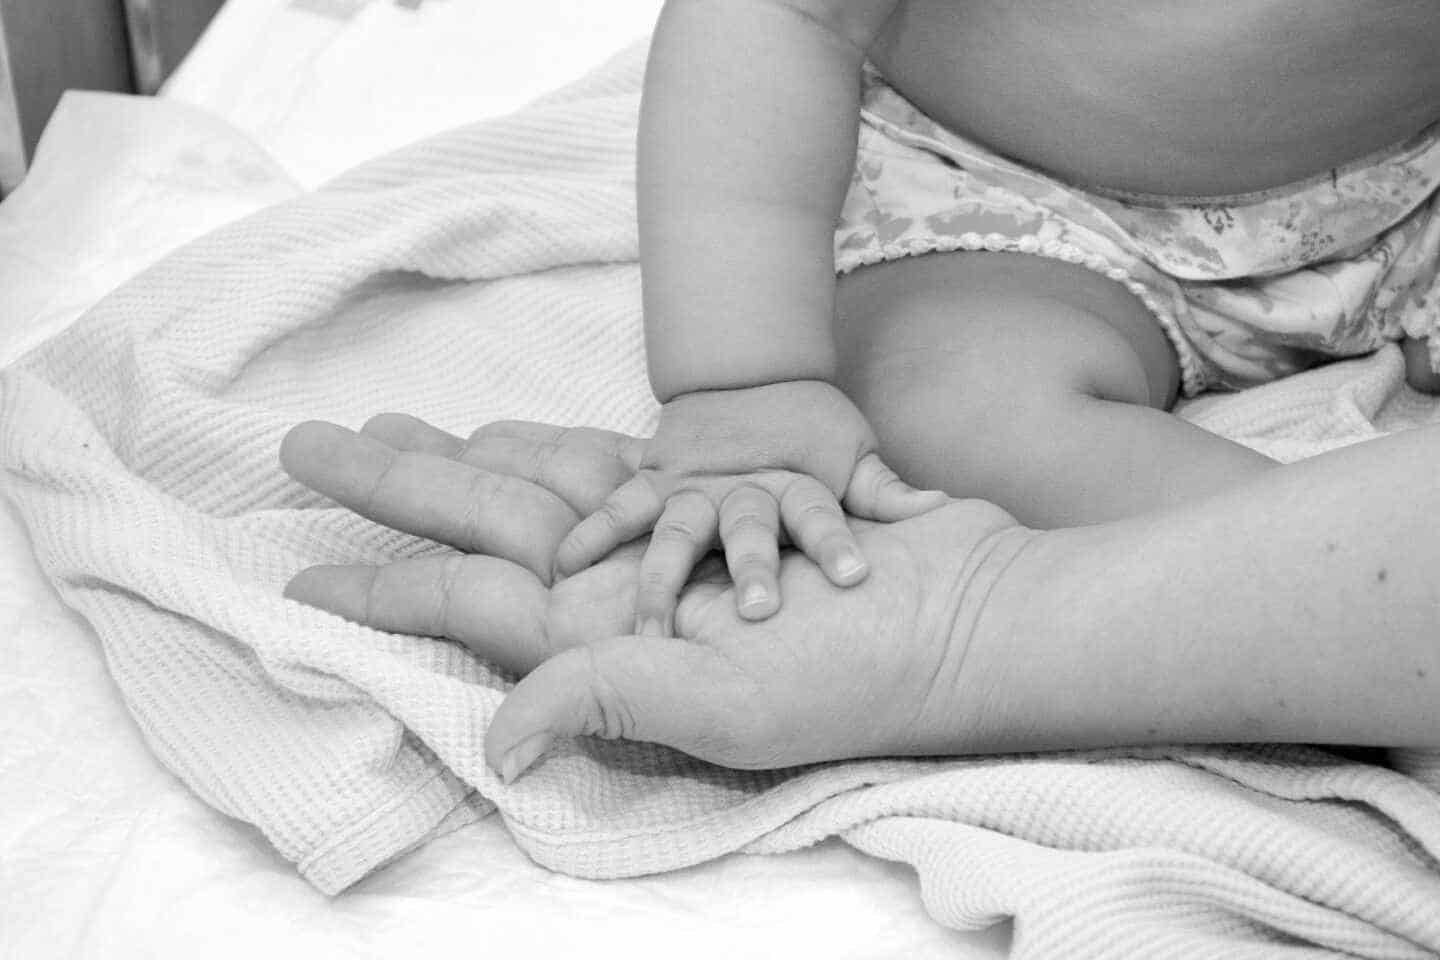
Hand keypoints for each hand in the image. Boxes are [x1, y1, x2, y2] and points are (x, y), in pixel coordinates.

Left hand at [278, 413, 1032, 781]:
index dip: (384, 589)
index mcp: (616, 641)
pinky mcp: (727, 507)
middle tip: (311, 447)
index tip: (300, 577)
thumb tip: (499, 745)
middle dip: (400, 486)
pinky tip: (523, 433)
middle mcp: (633, 595)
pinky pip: (632, 470)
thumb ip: (608, 698)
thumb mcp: (730, 701)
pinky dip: (574, 450)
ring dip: (476, 460)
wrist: (976, 617)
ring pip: (550, 487)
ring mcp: (679, 549)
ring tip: (409, 429)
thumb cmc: (861, 672)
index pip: (473, 607)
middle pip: (489, 523)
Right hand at [554, 380, 945, 636]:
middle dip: (750, 569)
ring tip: (651, 631)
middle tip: (758, 613)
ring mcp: (693, 484)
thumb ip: (886, 491)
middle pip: (746, 529)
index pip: (821, 514)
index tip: (857, 579)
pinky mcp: (654, 479)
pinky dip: (592, 534)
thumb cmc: (808, 423)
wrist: (748, 365)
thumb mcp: (854, 452)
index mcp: (795, 484)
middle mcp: (742, 488)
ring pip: (675, 531)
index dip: (838, 543)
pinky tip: (564, 568)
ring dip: (662, 580)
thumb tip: (941, 509)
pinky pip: (617, 508)